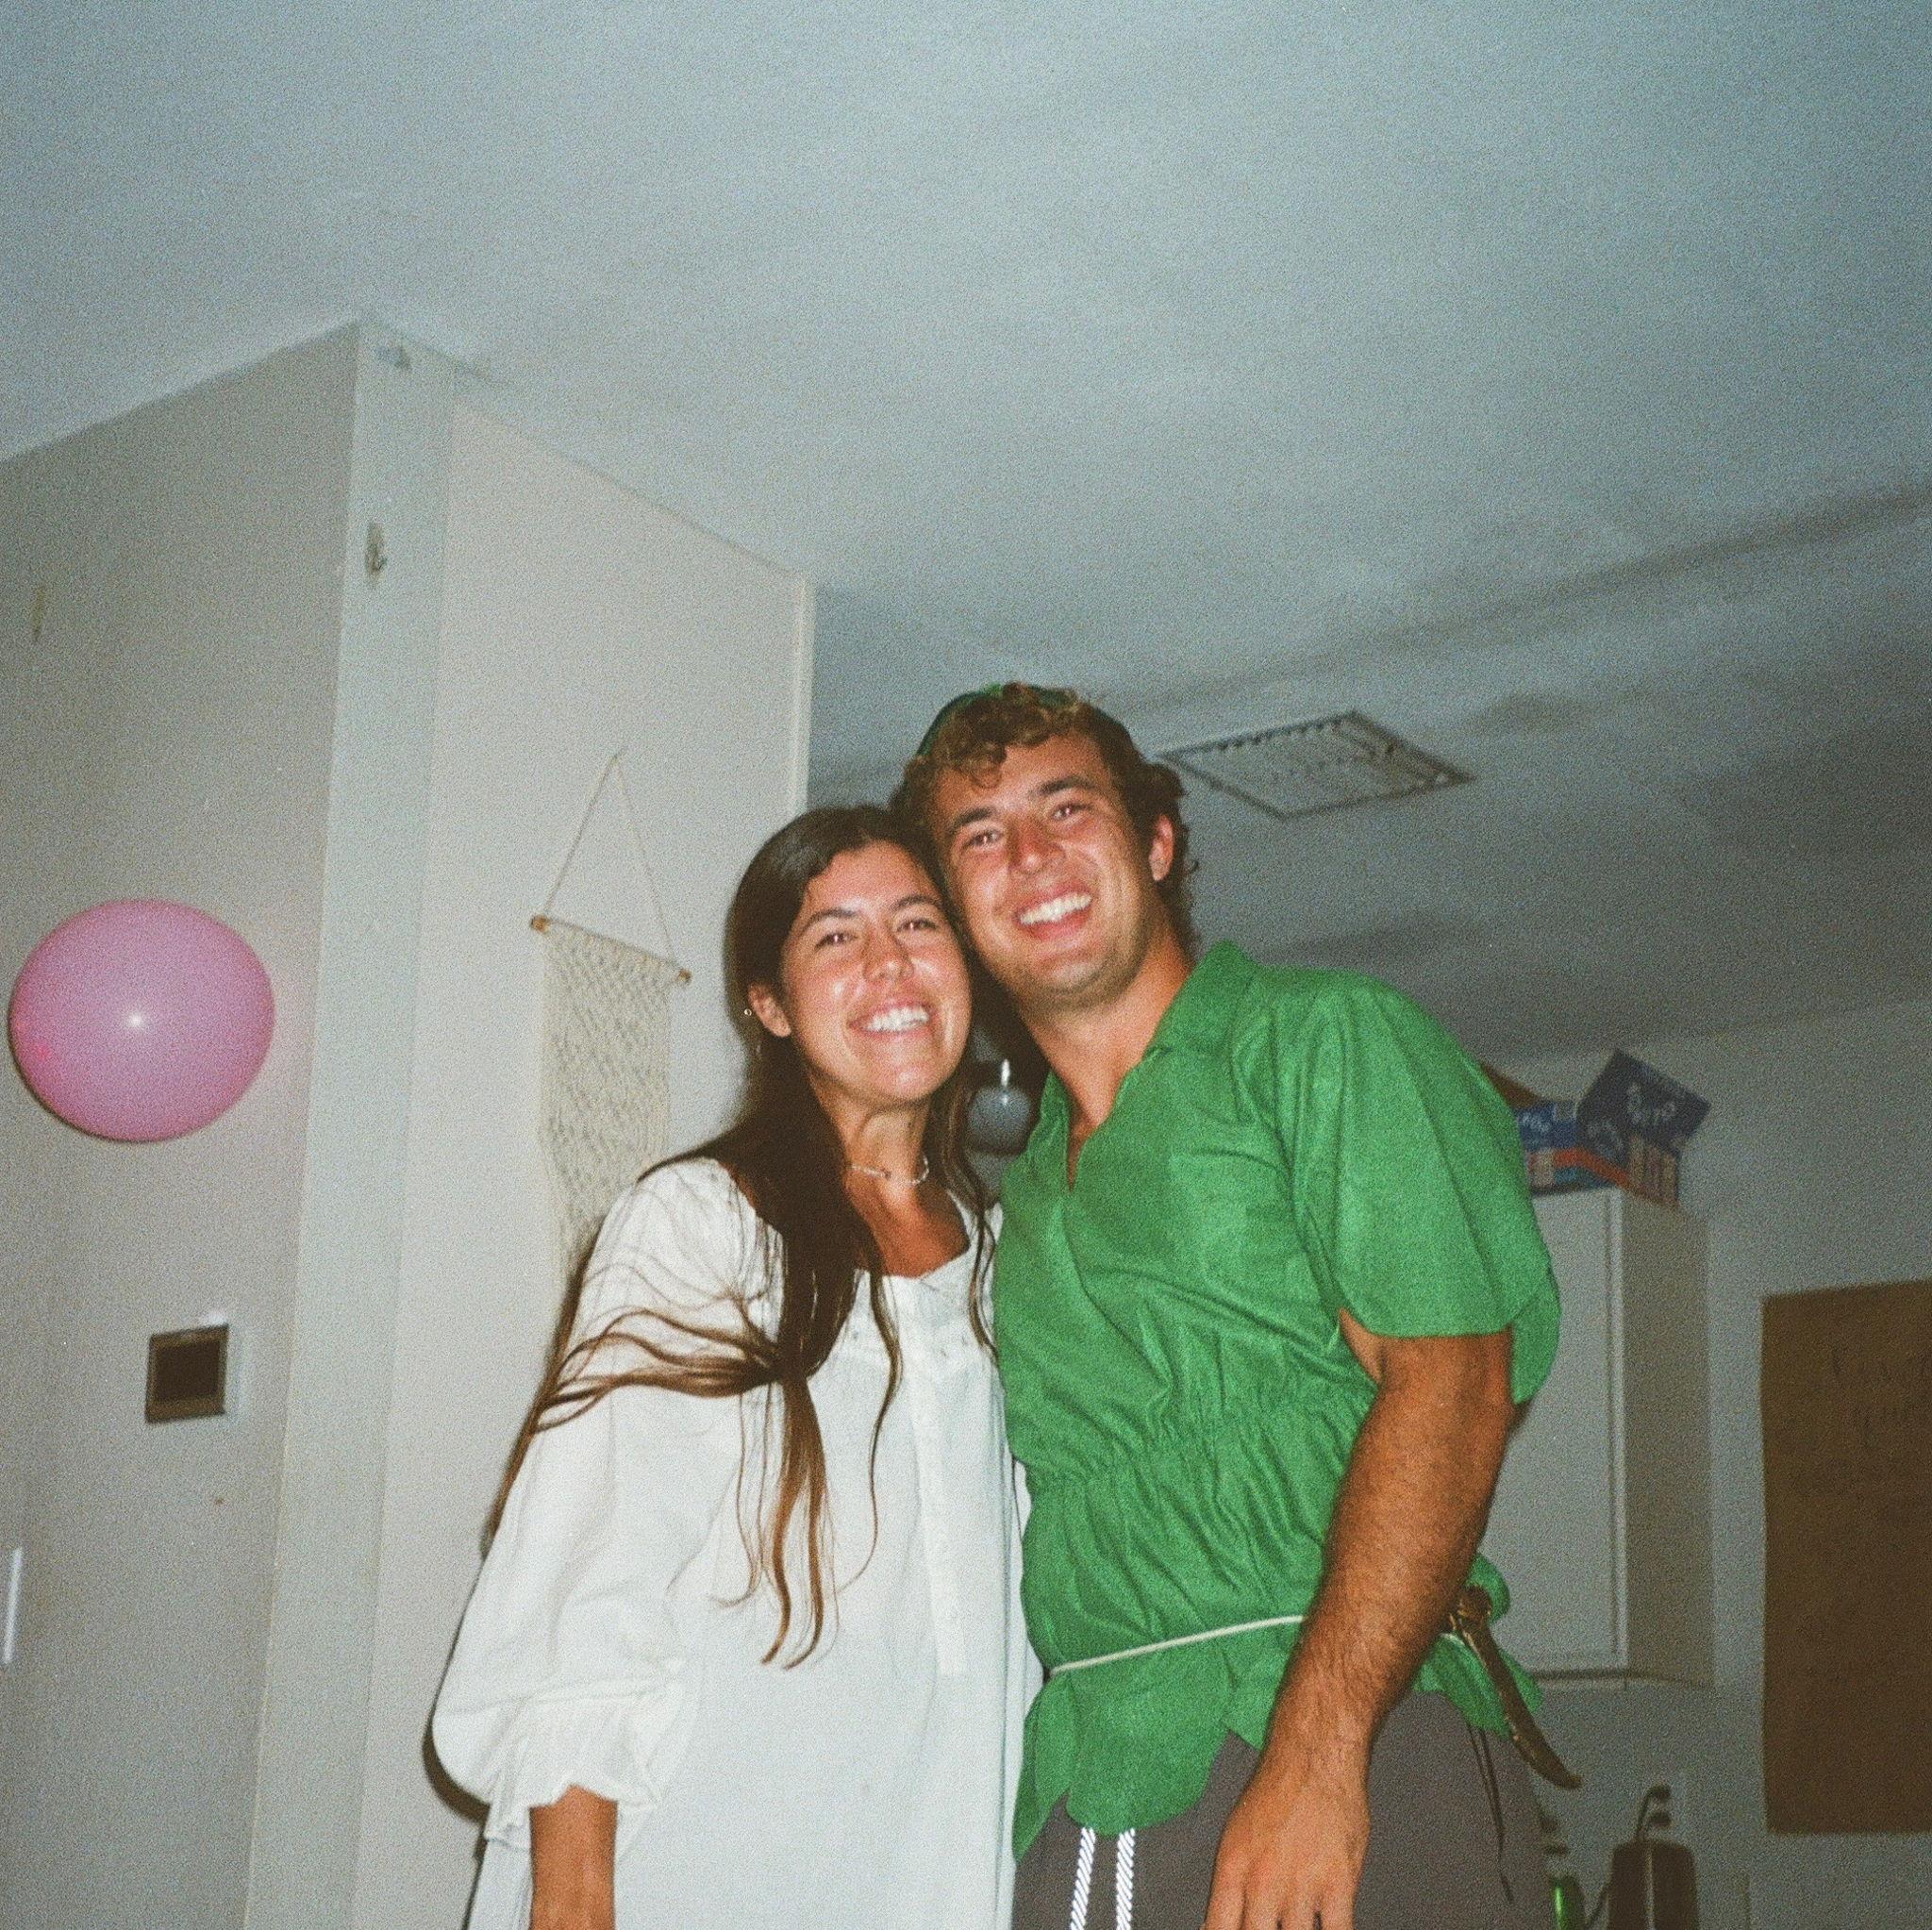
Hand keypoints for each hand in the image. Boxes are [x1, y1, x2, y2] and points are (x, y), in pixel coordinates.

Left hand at [1202, 1744, 1369, 1929]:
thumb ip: (1232, 1887)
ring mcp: (1301, 1885)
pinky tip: (1330, 1928)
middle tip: (1272, 1927)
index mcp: (1233, 1869)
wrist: (1313, 1757)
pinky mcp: (1338, 1883)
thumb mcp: (1237, 1837)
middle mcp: (1262, 1882)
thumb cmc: (1277, 1791)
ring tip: (1297, 1925)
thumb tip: (1218, 1926)